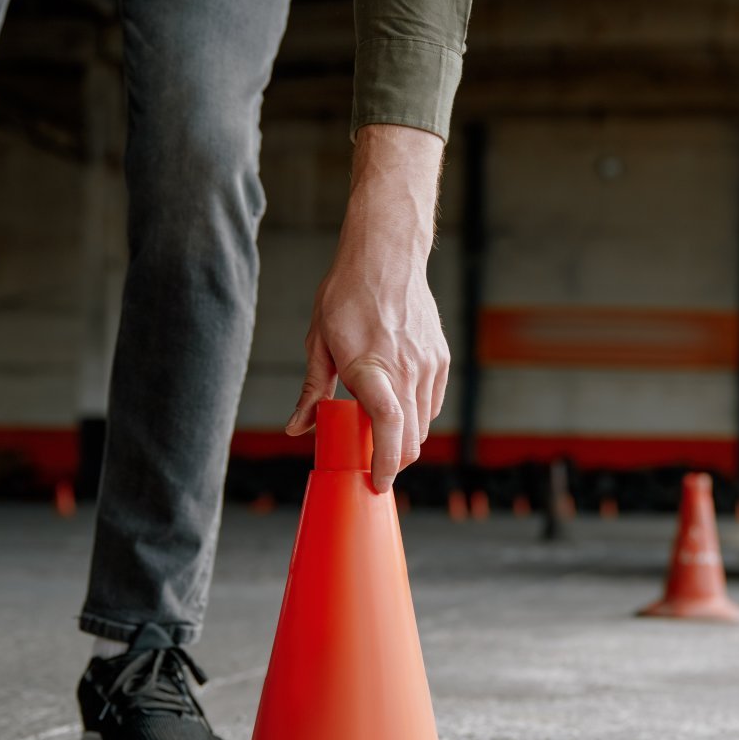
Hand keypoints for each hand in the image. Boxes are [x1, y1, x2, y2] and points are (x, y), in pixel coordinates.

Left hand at [285, 124, 451, 490]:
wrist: (387, 256)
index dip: (384, 463)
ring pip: (423, 425)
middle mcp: (406, 370)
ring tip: (382, 438)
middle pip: (409, 438)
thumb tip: (298, 428)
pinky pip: (432, 404)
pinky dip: (417, 417)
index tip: (377, 483)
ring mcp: (428, 365)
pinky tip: (398, 409)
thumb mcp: (318, 341)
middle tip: (374, 471)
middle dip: (393, 461)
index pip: (388, 428)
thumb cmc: (347, 295)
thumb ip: (313, 390)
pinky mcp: (441, 359)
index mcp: (370, 367)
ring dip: (404, 440)